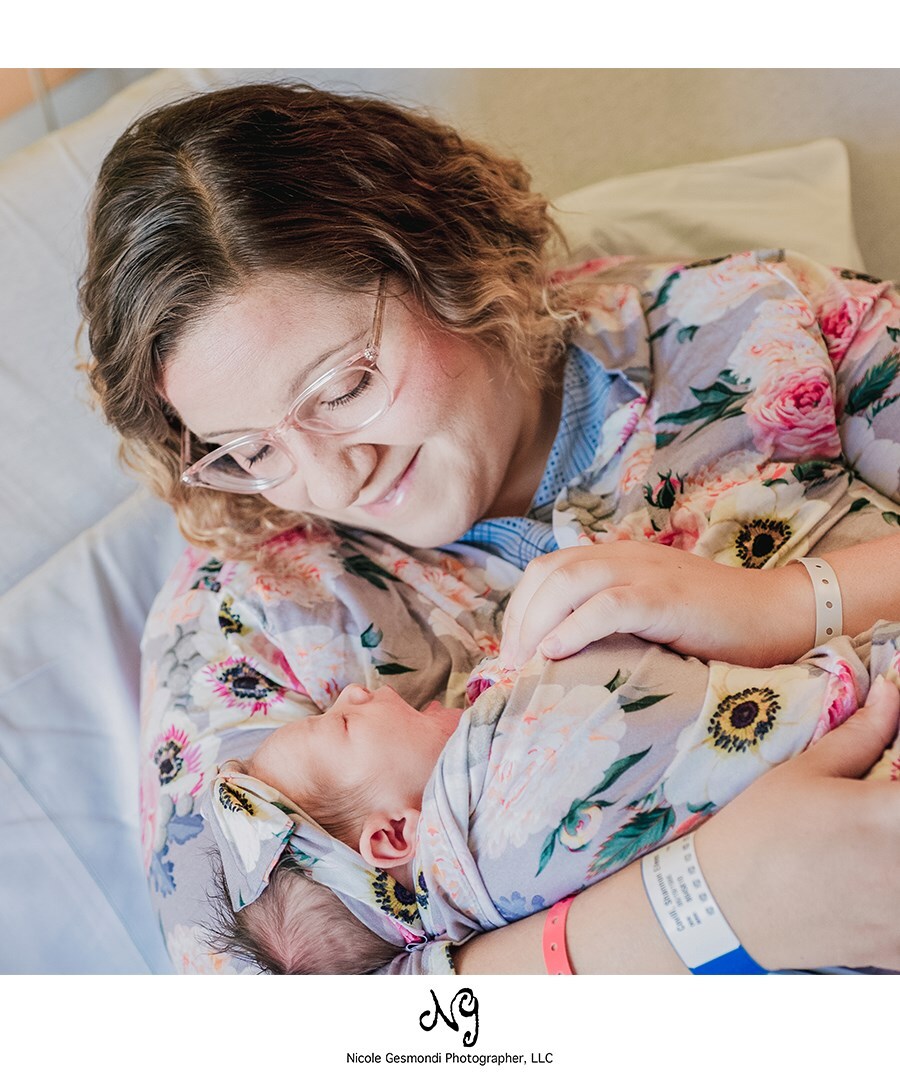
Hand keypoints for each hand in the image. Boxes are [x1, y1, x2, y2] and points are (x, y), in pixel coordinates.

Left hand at [499, 540, 811, 668]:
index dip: (520, 609)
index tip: (513, 654)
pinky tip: (556, 655)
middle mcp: (624, 557)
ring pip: (568, 582)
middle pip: (547, 574)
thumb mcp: (651, 615)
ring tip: (527, 666)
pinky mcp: (666, 598)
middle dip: (519, 620)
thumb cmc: (715, 627)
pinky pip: (608, 606)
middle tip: (512, 668)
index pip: (547, 570)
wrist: (779, 616)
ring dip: (536, 625)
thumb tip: (559, 659)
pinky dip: (574, 629)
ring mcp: (646, 573)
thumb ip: (610, 621)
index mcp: (617, 558)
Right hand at [697, 675, 899, 971]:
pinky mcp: (898, 947)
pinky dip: (897, 899)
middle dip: (897, 815)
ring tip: (876, 843)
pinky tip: (873, 884)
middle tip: (881, 812)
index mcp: (890, 813)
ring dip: (896, 855)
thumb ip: (861, 733)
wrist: (723, 905)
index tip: (892, 781)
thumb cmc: (760, 828)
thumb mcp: (804, 771)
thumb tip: (891, 693)